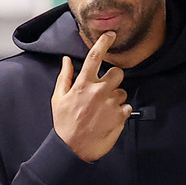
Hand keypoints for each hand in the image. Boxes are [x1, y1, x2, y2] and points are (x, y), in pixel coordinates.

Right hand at [52, 32, 131, 162]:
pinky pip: (127, 107)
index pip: (95, 56)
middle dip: (113, 79)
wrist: (73, 149)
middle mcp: (99, 90)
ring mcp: (111, 103)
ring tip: (103, 109)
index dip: (104, 43)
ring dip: (116, 98)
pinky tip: (109, 118)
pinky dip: (121, 112)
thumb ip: (65, 77)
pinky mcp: (120, 116)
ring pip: (122, 91)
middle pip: (117, 72)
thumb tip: (66, 59)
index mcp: (83, 84)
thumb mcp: (58, 98)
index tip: (111, 35)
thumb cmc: (64, 124)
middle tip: (104, 90)